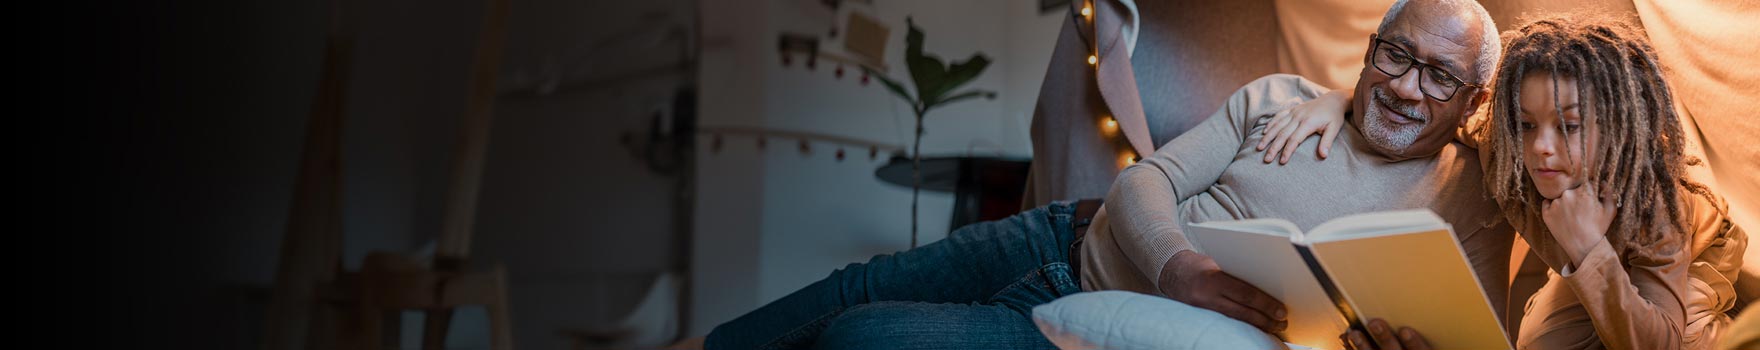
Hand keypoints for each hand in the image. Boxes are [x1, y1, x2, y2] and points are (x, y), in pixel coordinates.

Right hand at [1158, 250, 1288, 332]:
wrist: (1171, 271)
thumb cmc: (1198, 265)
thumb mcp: (1218, 264)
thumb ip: (1237, 276)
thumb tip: (1267, 288)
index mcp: (1212, 279)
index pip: (1244, 294)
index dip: (1266, 304)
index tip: (1282, 311)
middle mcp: (1205, 297)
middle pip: (1242, 312)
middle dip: (1265, 319)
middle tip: (1282, 322)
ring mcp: (1201, 310)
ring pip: (1236, 322)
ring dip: (1257, 326)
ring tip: (1273, 327)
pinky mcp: (1199, 318)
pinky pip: (1227, 324)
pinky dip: (1244, 326)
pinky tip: (1256, 328)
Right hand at [1257, 89, 1351, 163]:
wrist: (1333, 99)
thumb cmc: (1334, 116)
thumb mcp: (1334, 129)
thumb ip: (1327, 142)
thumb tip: (1323, 156)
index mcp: (1308, 123)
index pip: (1294, 139)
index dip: (1287, 151)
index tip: (1282, 161)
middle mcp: (1298, 117)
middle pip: (1282, 134)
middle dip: (1273, 147)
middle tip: (1266, 159)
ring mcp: (1294, 112)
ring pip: (1277, 125)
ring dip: (1268, 137)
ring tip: (1259, 147)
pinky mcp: (1293, 109)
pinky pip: (1279, 116)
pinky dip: (1271, 124)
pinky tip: (1264, 132)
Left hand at [1341, 319, 1430, 349]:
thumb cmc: (1413, 344)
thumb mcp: (1426, 340)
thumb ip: (1425, 331)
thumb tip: (1428, 303)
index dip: (1414, 343)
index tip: (1406, 330)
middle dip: (1384, 338)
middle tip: (1375, 323)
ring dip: (1363, 345)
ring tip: (1354, 333)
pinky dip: (1353, 349)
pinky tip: (1347, 340)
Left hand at [1541, 185, 1617, 267]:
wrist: (1584, 247)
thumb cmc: (1599, 228)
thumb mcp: (1610, 210)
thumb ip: (1608, 192)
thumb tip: (1601, 181)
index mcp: (1585, 191)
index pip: (1584, 183)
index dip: (1586, 191)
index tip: (1587, 199)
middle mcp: (1568, 194)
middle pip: (1571, 190)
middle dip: (1575, 197)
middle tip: (1579, 210)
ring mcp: (1556, 204)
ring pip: (1559, 197)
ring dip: (1564, 203)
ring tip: (1571, 217)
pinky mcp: (1546, 213)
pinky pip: (1547, 204)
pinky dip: (1552, 208)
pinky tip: (1561, 218)